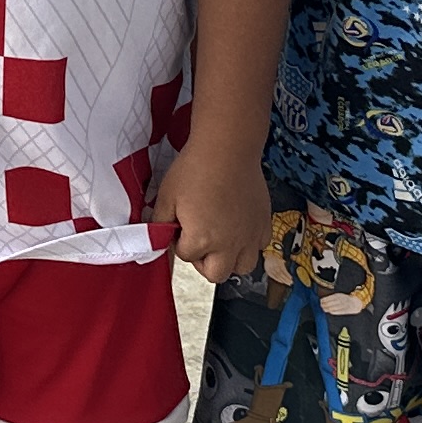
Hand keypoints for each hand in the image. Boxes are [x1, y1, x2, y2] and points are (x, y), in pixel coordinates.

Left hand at [146, 137, 268, 282]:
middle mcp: (229, 244)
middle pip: (215, 274)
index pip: (186, 256)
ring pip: (243, 267)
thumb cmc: (195, 169)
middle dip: (203, 261)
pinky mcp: (263, 223)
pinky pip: (259, 246)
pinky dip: (249, 243)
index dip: (179, 240)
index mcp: (202, 239)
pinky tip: (238, 226)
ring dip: (229, 259)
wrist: (227, 147)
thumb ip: (159, 223)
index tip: (179, 223)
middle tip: (197, 240)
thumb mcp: (166, 196)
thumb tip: (158, 238)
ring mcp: (249, 235)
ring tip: (220, 238)